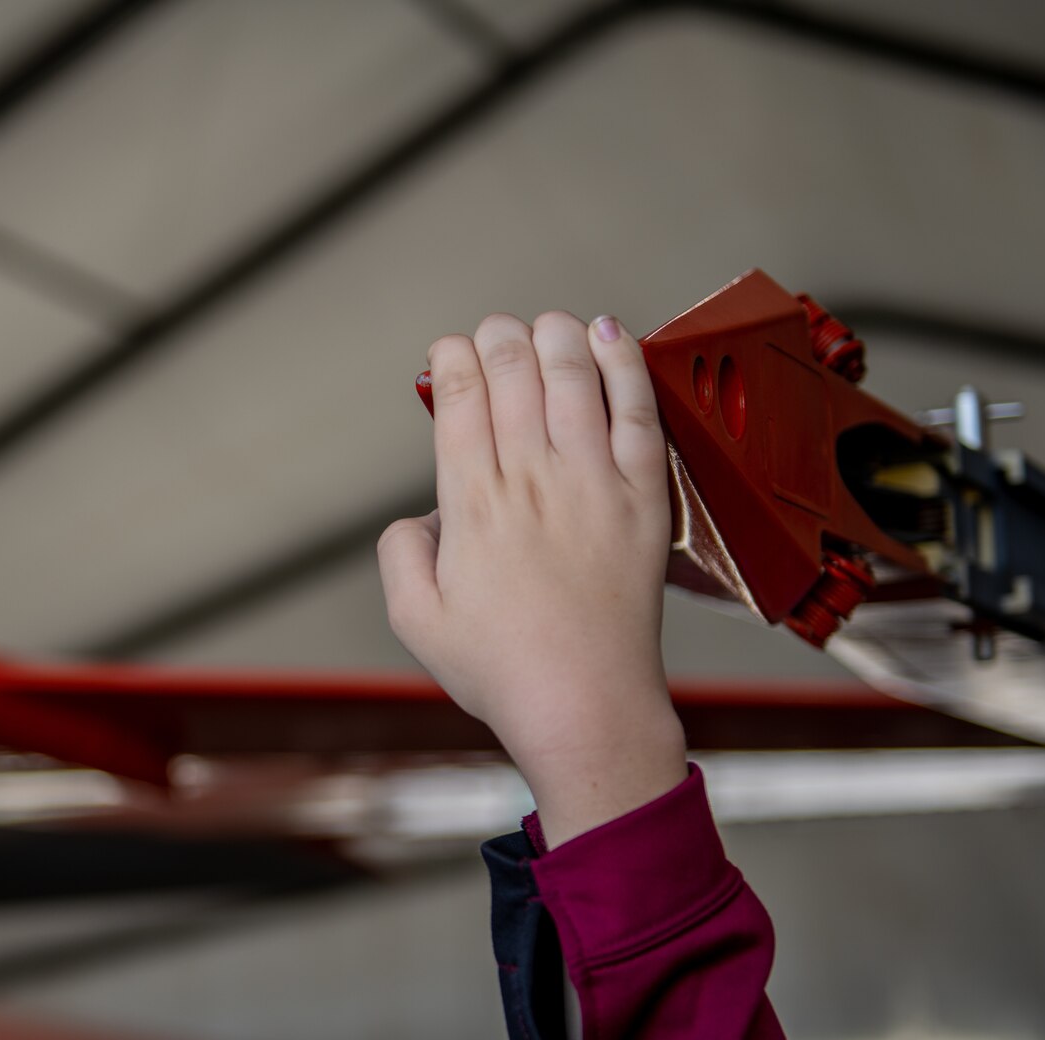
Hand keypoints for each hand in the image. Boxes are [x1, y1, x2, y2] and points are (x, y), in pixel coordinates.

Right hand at [378, 312, 685, 848]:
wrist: (586, 707)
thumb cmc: (502, 671)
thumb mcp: (414, 620)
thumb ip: (401, 552)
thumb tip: (424, 512)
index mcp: (472, 502)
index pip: (460, 393)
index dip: (452, 355)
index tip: (449, 353)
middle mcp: (532, 478)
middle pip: (515, 368)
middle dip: (498, 335)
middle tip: (495, 335)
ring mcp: (593, 483)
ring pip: (575, 374)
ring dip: (557, 335)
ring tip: (547, 326)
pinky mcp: (643, 498)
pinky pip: (638, 410)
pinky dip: (625, 363)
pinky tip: (613, 336)